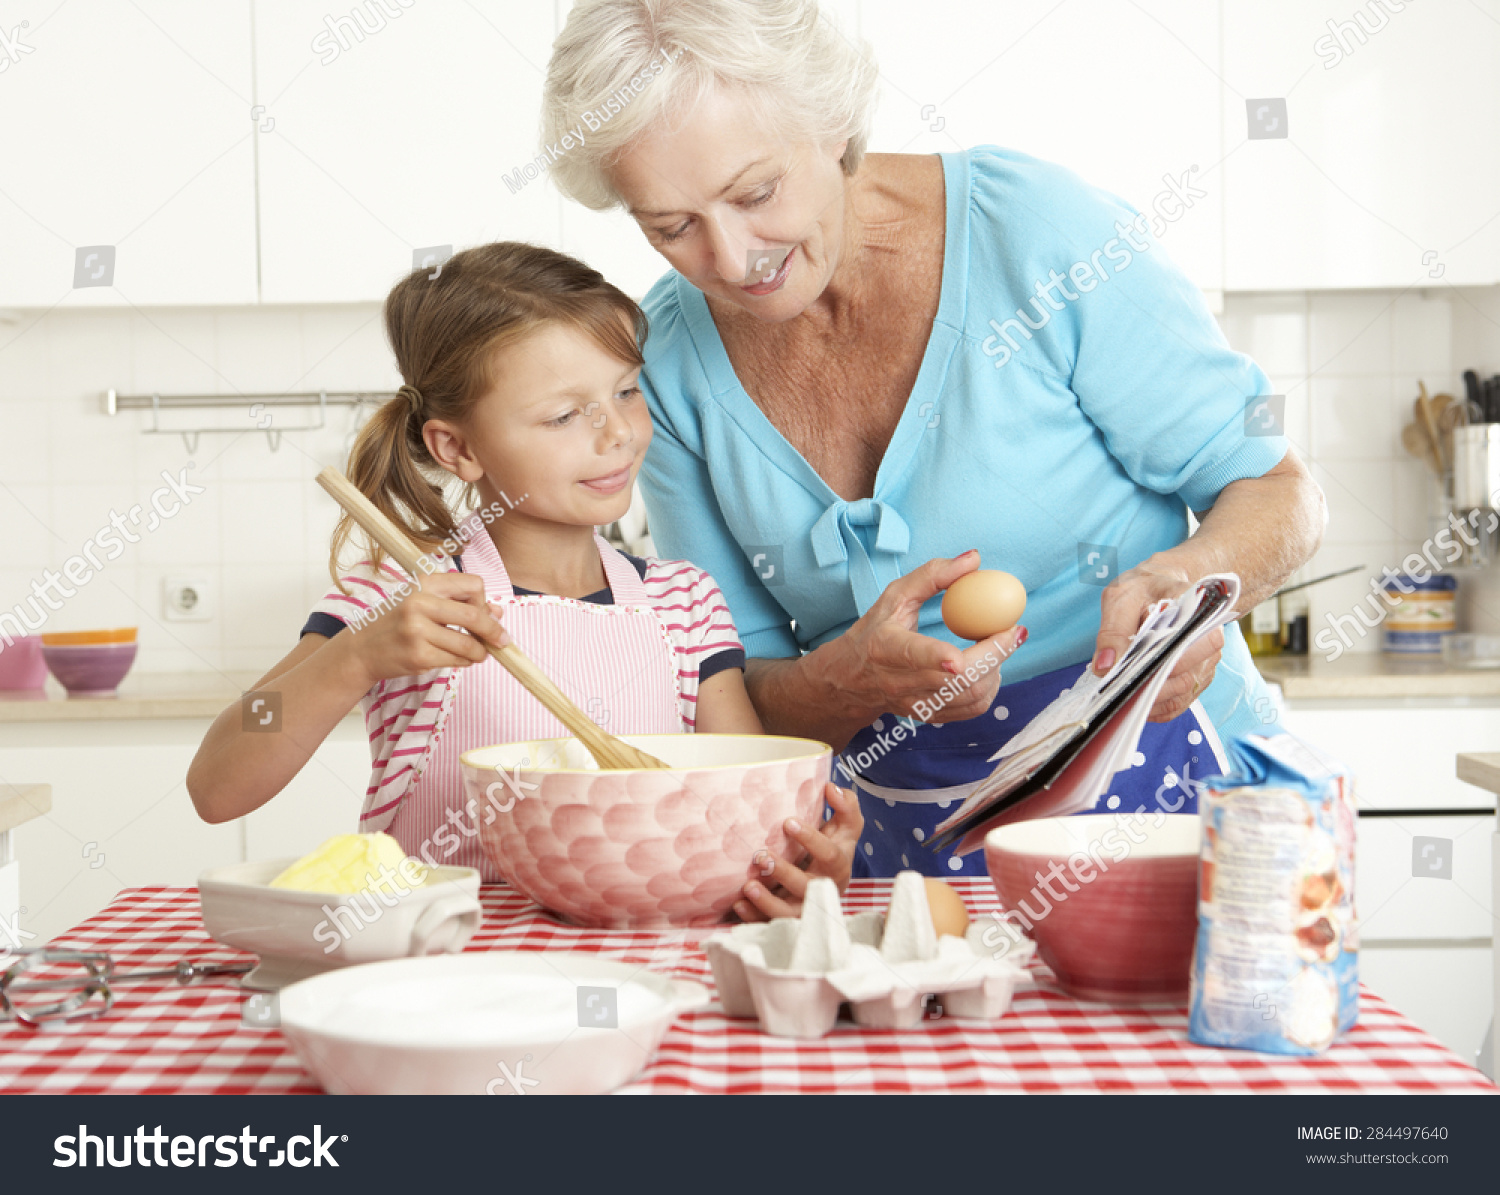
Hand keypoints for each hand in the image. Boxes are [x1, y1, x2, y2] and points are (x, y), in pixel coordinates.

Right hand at [344, 570, 509, 687]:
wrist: (363, 649)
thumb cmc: (398, 623)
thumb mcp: (424, 604)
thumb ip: (460, 604)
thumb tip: (498, 612)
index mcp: (424, 583)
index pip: (473, 585)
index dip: (483, 601)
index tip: (482, 613)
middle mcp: (419, 603)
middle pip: (474, 615)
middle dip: (493, 631)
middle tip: (502, 640)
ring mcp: (417, 630)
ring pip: (468, 643)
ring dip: (480, 652)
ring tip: (479, 653)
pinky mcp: (418, 655)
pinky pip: (456, 660)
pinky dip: (465, 661)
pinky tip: (460, 659)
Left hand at [733, 783, 863, 920]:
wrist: (827, 881)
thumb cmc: (832, 848)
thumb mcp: (845, 827)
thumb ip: (845, 805)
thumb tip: (830, 788)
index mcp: (838, 866)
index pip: (830, 855)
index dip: (811, 840)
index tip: (788, 821)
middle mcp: (822, 890)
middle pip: (807, 888)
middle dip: (784, 873)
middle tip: (761, 855)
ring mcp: (805, 909)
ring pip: (789, 914)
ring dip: (768, 902)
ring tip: (747, 886)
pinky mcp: (787, 921)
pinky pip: (770, 925)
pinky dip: (754, 918)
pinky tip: (738, 904)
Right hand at [820, 551, 1025, 726]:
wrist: (852, 678)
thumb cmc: (876, 629)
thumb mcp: (895, 596)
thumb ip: (933, 575)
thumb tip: (974, 559)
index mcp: (885, 647)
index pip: (911, 654)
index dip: (935, 657)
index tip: (957, 657)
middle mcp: (898, 681)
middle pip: (955, 680)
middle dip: (994, 655)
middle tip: (1014, 631)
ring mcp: (915, 703)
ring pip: (969, 697)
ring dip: (996, 669)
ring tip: (999, 646)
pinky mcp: (930, 716)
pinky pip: (972, 709)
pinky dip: (990, 687)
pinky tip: (989, 668)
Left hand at [1091, 558, 1222, 722]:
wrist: (1165, 588)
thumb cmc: (1144, 590)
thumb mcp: (1122, 597)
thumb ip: (1113, 629)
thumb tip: (1105, 666)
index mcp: (1194, 608)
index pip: (1193, 636)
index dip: (1165, 656)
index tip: (1134, 666)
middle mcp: (1208, 636)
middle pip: (1185, 672)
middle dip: (1149, 682)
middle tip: (1119, 685)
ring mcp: (1206, 660)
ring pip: (1182, 691)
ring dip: (1150, 697)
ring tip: (1123, 693)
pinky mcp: (1197, 677)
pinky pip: (1180, 702)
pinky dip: (1156, 707)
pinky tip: (1136, 701)